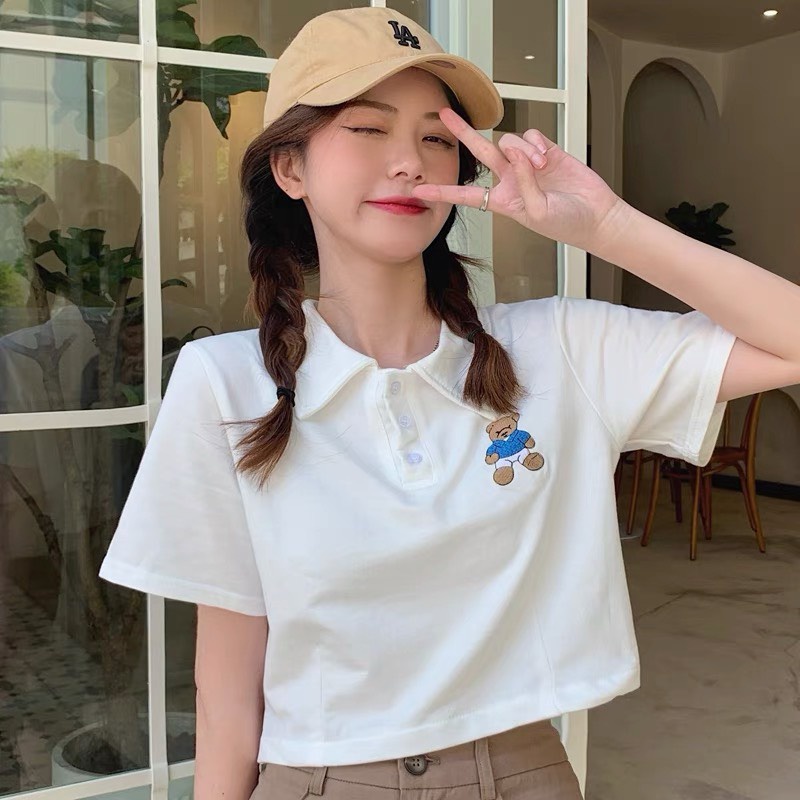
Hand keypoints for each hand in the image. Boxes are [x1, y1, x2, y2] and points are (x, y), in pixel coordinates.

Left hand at [412, 107, 628, 252]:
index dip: (441, 193)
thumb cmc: (565, 223)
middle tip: (445, 114)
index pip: (464, 195)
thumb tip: (512, 149)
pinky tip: (546, 159)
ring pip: (510, 141)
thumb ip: (522, 180)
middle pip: (480, 152)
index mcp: (500, 201)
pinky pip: (530, 136)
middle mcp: (510, 179)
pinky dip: (535, 145)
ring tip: (540, 167)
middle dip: (463, 132)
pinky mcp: (545, 150)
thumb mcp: (536, 211)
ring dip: (522, 151)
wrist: (595, 215)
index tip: (417, 192)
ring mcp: (526, 164)